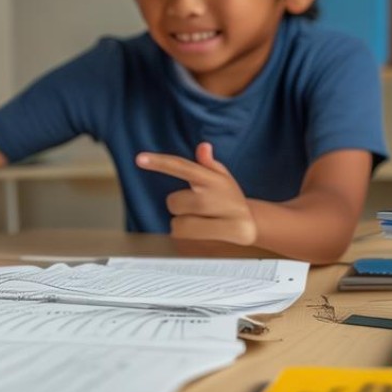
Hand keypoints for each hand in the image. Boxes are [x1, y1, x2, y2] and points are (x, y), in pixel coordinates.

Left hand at [136, 143, 257, 245]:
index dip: (161, 163)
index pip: (183, 167)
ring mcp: (224, 218)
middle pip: (174, 202)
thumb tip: (203, 147)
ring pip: (178, 225)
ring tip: (201, 224)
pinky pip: (186, 243)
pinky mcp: (226, 238)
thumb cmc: (228, 199)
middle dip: (179, 207)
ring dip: (182, 226)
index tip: (139, 159)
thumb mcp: (222, 179)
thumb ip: (208, 164)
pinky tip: (205, 237)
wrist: (252, 225)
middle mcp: (218, 197)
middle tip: (195, 209)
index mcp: (214, 179)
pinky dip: (188, 242)